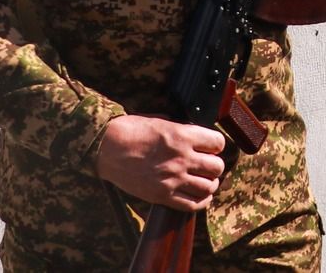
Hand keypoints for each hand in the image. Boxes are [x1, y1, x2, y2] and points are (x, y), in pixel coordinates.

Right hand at [96, 114, 226, 210]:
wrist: (106, 148)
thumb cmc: (131, 131)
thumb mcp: (162, 121)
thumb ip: (182, 130)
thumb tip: (196, 136)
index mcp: (182, 136)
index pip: (218, 142)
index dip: (216, 145)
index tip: (211, 147)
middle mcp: (181, 158)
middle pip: (216, 167)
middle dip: (215, 166)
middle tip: (208, 165)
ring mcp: (172, 179)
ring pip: (208, 186)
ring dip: (210, 183)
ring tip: (204, 180)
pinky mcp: (161, 195)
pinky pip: (192, 204)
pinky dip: (201, 201)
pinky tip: (200, 196)